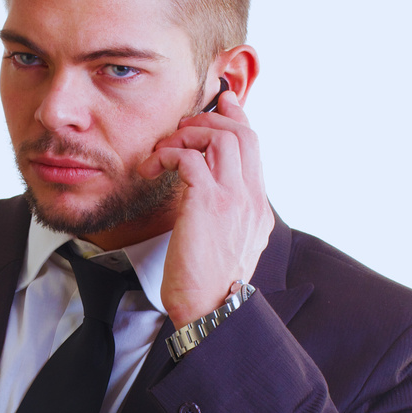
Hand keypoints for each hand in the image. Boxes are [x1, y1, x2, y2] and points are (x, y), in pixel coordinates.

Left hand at [138, 89, 274, 327]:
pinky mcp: (208, 203)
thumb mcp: (226, 246)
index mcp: (258, 207)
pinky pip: (190, 157)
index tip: (221, 100)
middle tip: (181, 127)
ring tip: (165, 152)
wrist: (212, 312)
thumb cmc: (209, 286)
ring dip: (187, 135)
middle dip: (209, 118)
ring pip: (220, 136)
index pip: (254, 145)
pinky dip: (169, 153)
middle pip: (242, 132)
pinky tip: (154, 168)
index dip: (237, 116)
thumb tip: (204, 199)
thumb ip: (225, 217)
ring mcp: (234, 198)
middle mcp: (251, 198)